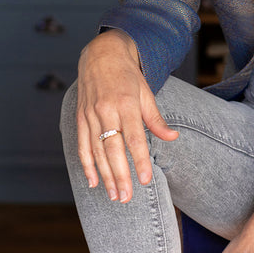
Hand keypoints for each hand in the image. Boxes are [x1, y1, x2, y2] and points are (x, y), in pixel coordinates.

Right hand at [76, 28, 178, 201]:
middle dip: (120, 176)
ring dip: (105, 176)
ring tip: (114, 195)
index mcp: (126, 103)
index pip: (134, 138)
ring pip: (96, 151)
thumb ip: (156, 119)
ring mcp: (90, 114)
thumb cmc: (128, 75)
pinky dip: (86, 164)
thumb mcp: (146, 93)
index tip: (146, 180)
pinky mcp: (80, 117)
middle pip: (113, 149)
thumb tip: (172, 137)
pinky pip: (82, 145)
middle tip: (127, 198)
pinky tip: (93, 181)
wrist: (101, 54)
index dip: (140, 160)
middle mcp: (106, 110)